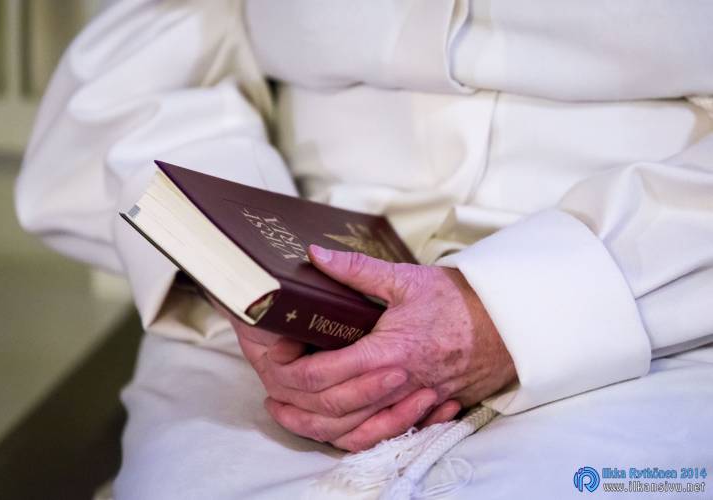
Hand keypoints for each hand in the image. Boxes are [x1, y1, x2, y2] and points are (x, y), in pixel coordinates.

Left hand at [262, 245, 516, 450]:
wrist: (507, 324)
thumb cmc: (457, 301)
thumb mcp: (405, 278)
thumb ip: (357, 270)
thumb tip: (317, 256)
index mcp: (388, 350)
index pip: (325, 375)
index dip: (292, 375)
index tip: (274, 366)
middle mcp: (398, 383)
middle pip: (334, 410)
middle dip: (297, 408)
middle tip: (274, 396)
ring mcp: (414, 401)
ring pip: (358, 431)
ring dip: (320, 430)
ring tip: (294, 417)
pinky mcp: (427, 409)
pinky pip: (386, 435)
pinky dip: (357, 437)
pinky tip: (339, 429)